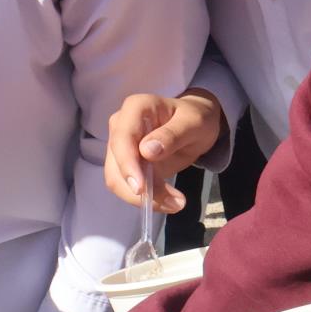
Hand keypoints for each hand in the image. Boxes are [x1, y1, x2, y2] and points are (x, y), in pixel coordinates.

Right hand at [104, 89, 224, 213]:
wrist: (193, 124)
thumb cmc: (194, 118)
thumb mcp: (194, 123)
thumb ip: (172, 135)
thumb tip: (146, 151)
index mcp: (135, 108)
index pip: (122, 138)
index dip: (127, 164)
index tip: (141, 188)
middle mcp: (120, 125)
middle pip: (115, 163)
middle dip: (138, 189)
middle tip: (173, 203)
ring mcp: (120, 146)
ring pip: (117, 179)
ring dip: (143, 198)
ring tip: (175, 203)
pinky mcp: (125, 164)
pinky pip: (127, 186)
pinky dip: (146, 198)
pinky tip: (168, 201)